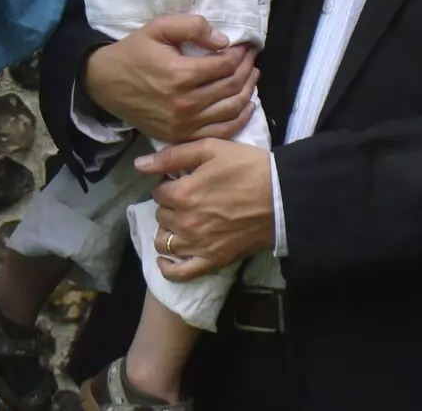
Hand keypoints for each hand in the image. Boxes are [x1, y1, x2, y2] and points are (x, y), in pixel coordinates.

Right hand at [81, 15, 257, 143]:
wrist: (106, 82)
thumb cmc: (133, 52)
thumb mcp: (158, 27)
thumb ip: (192, 27)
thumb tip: (224, 40)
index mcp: (180, 75)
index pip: (225, 65)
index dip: (241, 54)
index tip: (247, 46)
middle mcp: (185, 104)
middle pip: (231, 87)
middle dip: (246, 70)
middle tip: (251, 58)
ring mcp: (184, 125)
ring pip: (231, 111)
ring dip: (247, 92)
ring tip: (251, 77)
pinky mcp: (181, 137)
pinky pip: (220, 132)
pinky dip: (239, 119)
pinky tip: (247, 105)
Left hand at [136, 139, 275, 279]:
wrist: (282, 196)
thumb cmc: (247, 167)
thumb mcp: (211, 149)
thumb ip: (172, 156)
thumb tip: (138, 165)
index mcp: (183, 194)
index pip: (158, 191)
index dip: (169, 184)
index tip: (183, 181)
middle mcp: (185, 222)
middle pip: (160, 215)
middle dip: (169, 206)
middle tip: (188, 199)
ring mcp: (198, 245)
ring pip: (164, 242)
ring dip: (168, 231)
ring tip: (183, 222)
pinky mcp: (212, 261)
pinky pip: (179, 273)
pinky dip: (168, 268)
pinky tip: (167, 259)